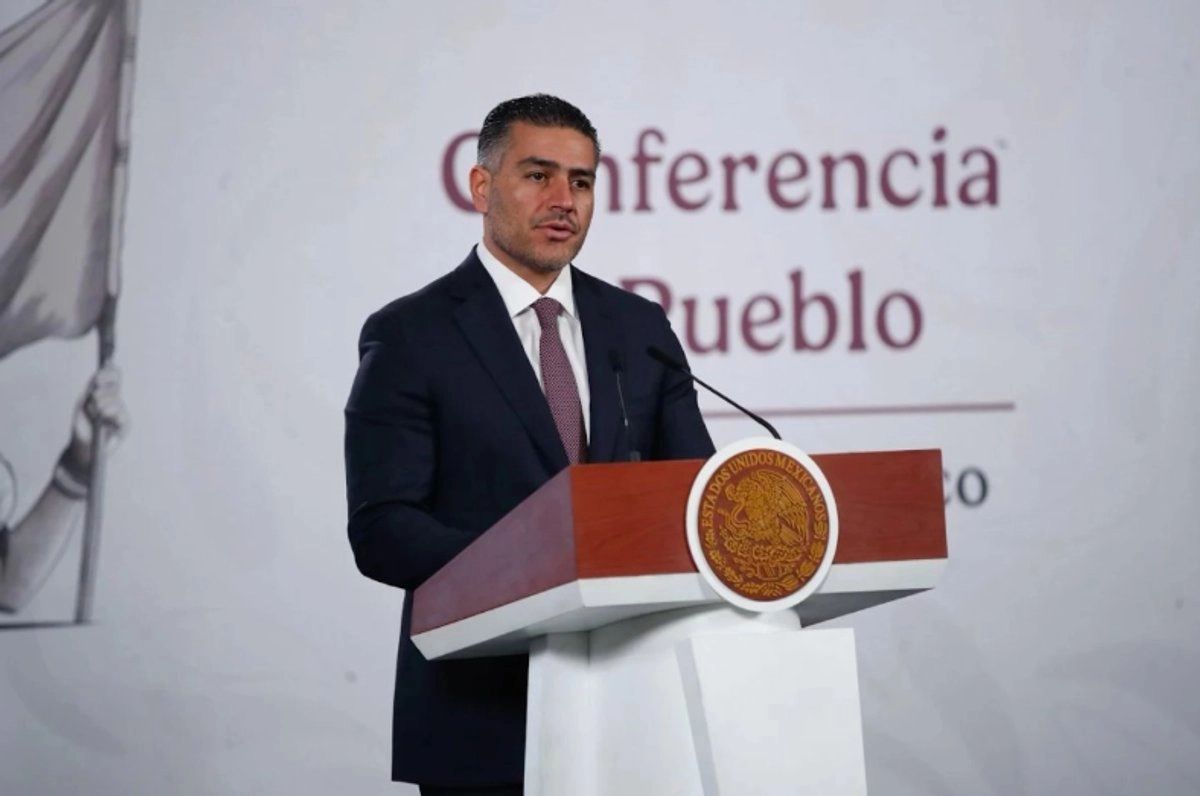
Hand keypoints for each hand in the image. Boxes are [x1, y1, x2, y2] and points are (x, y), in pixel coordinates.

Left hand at [62, 365, 129, 480]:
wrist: (82, 448)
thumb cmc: (82, 426)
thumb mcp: (83, 402)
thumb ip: (94, 387)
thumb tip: (104, 369)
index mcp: (106, 392)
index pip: (114, 375)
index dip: (108, 373)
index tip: (97, 378)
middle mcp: (116, 400)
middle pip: (114, 384)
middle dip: (99, 392)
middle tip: (92, 404)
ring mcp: (122, 412)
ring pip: (115, 399)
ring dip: (100, 405)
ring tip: (95, 416)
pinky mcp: (125, 425)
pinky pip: (120, 413)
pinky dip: (110, 414)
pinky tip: (104, 420)